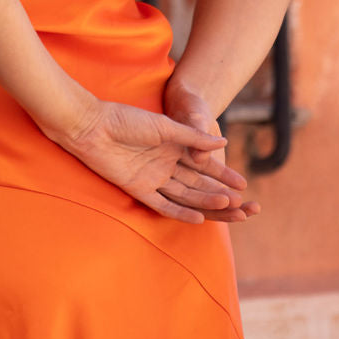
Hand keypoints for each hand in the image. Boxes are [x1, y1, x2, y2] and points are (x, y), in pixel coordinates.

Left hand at [63, 97, 252, 224]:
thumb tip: (223, 145)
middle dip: (222, 194)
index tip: (245, 185)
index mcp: (174, 146)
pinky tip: (199, 218)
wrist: (92, 126)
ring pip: (186, 194)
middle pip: (199, 184)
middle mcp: (166, 164)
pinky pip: (163, 204)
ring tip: (229, 208)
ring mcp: (153, 177)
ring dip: (206, 202)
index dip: (224, 176)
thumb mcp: (164, 127)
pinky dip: (180, 211)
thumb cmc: (126, 119)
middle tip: (245, 206)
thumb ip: (192, 138)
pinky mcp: (138, 188)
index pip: (204, 166)